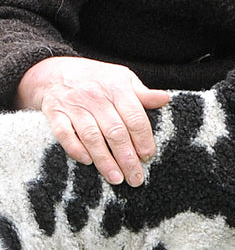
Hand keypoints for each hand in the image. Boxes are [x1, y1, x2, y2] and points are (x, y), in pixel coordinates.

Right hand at [16, 56, 170, 185]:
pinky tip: (87, 162)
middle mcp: (96, 97)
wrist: (54, 71)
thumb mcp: (123, 78)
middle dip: (127, 158)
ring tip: (117, 178)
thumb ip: (143, 94)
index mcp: (117, 88)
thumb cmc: (97, 78)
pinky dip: (75, 149)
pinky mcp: (55, 114)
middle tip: (136, 178)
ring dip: (105, 160)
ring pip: (92, 137)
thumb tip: (165, 99)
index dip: (143, 139)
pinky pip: (64, 134)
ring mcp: (74, 106)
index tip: (148, 156)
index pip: (134, 117)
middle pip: (115, 132)